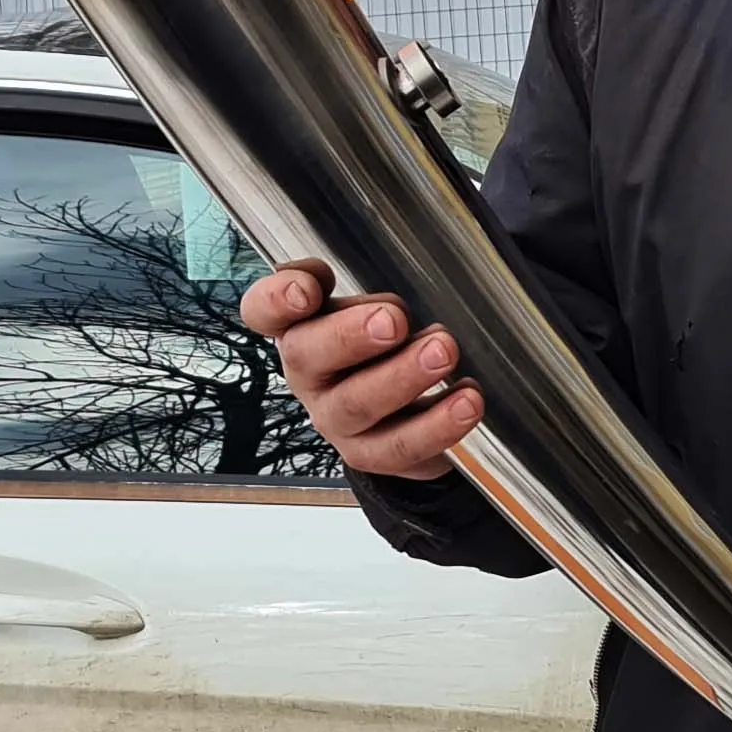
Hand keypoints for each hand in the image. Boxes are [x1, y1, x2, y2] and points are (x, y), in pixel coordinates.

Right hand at [239, 259, 482, 481]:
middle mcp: (309, 374)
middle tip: (394, 320)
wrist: (405, 413)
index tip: (306, 290)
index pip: (263, 310)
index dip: (276, 299)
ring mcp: (336, 419)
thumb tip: (389, 278)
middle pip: (308, 356)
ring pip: (357, 404)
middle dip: (351, 336)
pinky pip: (400, 445)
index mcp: (300, 327)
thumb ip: (371, 282)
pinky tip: (467, 399)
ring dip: (402, 377)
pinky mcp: (371, 454)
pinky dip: (437, 424)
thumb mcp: (373, 306)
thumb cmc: (383, 344)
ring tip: (444, 351)